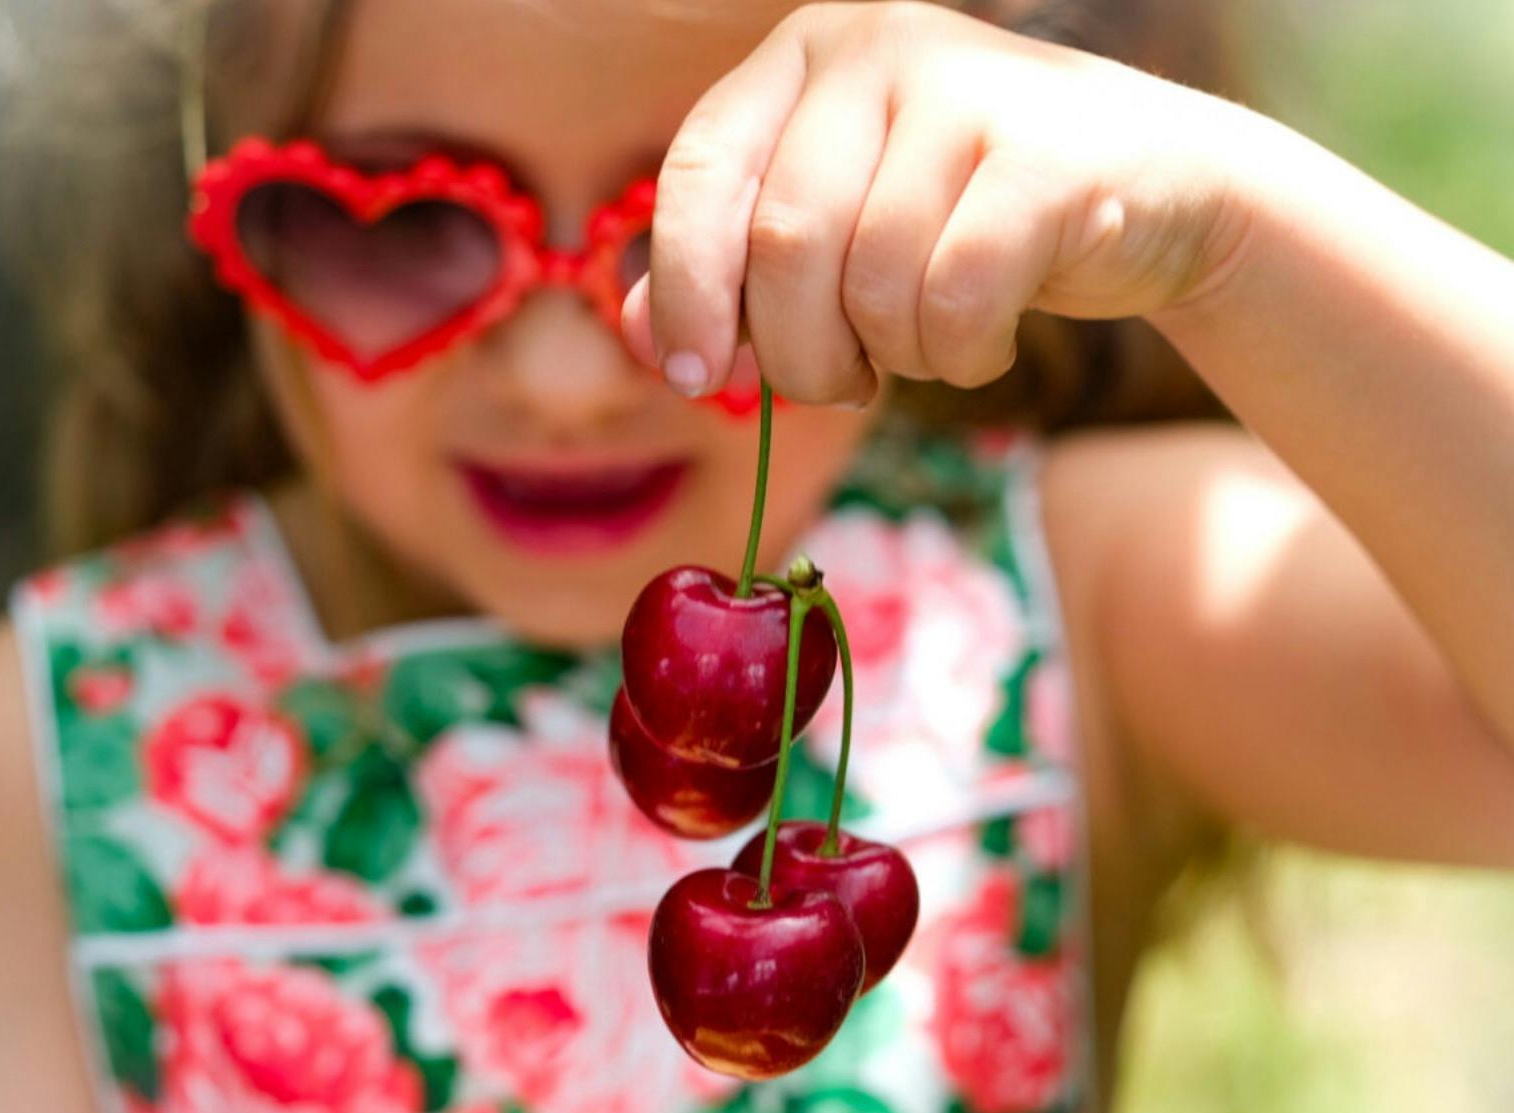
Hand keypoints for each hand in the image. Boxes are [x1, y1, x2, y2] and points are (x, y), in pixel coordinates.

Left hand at [620, 0, 1253, 405]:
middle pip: (782, 246)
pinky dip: (960, 356)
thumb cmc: (963, 222)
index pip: (698, 173)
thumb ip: (732, 275)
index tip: (696, 376)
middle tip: (841, 384)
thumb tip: (641, 333)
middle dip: (800, 355)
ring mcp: (967, 89)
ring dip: (892, 358)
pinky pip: (955, 300)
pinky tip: (984, 341)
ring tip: (922, 347)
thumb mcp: (836, 236)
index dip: (686, 289)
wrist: (1153, 194)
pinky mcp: (1046, 155)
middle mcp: (877, 47)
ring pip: (871, 282)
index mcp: (803, 56)